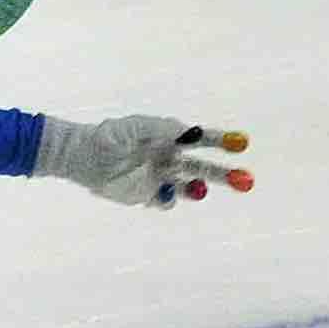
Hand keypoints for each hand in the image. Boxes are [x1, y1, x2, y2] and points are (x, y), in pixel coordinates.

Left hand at [35, 113, 254, 208]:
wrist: (81, 157)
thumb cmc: (107, 137)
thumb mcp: (134, 127)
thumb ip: (161, 129)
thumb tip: (190, 131)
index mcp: (169, 138)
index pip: (201, 140)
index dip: (221, 142)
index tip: (241, 143)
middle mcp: (170, 158)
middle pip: (204, 167)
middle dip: (225, 174)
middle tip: (247, 180)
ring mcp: (161, 178)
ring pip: (191, 187)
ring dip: (201, 189)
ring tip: (200, 189)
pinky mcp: (148, 195)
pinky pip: (168, 200)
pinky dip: (172, 198)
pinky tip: (167, 191)